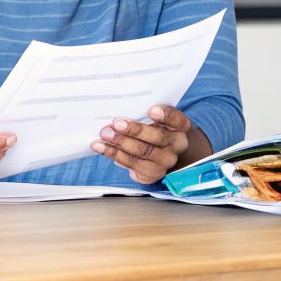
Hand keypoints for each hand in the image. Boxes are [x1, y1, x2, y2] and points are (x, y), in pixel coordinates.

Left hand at [90, 105, 205, 184]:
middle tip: (116, 124)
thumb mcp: (154, 119)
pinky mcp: (152, 174)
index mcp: (179, 127)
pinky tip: (101, 147)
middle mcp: (176, 145)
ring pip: (142, 152)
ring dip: (120, 143)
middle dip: (134, 130)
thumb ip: (143, 113)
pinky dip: (114, 154)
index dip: (165, 115)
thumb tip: (120, 107)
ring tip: (104, 134)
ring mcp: (165, 161)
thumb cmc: (154, 130)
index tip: (151, 110)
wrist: (161, 154)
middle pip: (157, 137)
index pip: (176, 119)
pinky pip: (132, 164)